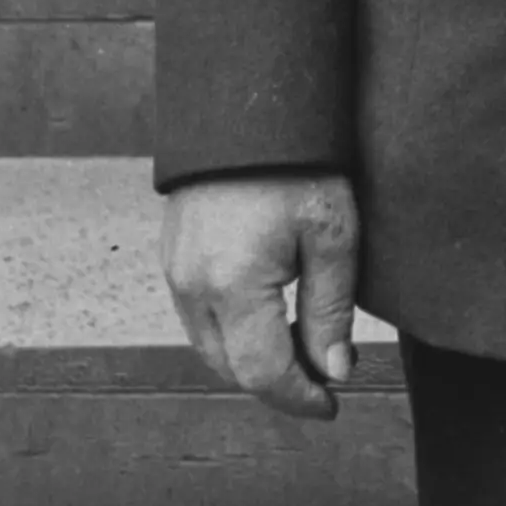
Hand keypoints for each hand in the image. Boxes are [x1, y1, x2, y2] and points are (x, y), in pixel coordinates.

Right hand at [164, 169, 359, 419]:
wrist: (248, 100)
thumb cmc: (299, 161)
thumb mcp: (332, 232)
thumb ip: (331, 309)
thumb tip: (332, 372)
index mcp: (232, 285)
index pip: (262, 373)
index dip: (298, 398)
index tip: (331, 404)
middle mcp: (193, 286)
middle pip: (232, 368)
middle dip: (277, 381)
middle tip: (323, 374)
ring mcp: (176, 271)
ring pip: (212, 346)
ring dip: (253, 358)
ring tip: (302, 343)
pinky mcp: (173, 255)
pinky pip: (200, 316)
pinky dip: (233, 330)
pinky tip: (270, 313)